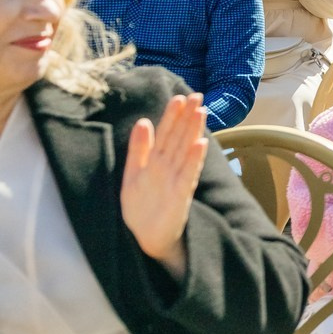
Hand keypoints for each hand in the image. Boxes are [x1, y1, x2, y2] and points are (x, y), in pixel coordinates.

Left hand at [121, 93, 208, 276]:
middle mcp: (167, 168)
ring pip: (184, 151)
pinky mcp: (180, 196)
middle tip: (196, 96)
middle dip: (186, 117)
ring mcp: (175, 180)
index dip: (171, 116)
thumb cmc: (140, 206)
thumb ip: (138, 149)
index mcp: (154, 161)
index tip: (179, 97)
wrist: (145, 238)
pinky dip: (193, 160)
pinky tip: (199, 145)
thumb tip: (143, 121)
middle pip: (177, 138)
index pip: (164, 133)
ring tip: (200, 112)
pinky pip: (187, 175)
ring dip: (192, 131)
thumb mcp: (132, 174)